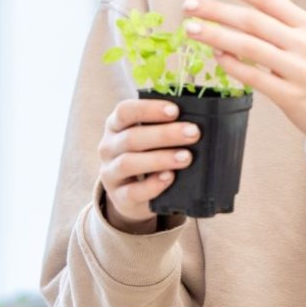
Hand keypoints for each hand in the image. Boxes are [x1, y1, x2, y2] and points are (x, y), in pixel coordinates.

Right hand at [98, 98, 200, 232]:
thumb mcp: (151, 136)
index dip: (149, 109)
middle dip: (165, 134)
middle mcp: (109, 147)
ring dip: (160, 159)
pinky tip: (169, 177)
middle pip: (131, 138)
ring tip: (186, 157)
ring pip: (128, 163)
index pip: (124, 111)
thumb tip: (196, 122)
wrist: (134, 193)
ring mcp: (110, 173)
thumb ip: (167, 125)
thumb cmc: (149, 152)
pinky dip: (152, 185)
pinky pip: (132, 192)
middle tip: (194, 133)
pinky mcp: (118, 197)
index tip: (175, 111)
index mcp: (116, 125)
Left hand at [183, 0, 305, 164]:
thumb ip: (280, 27)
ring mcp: (299, 70)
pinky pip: (255, 77)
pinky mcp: (291, 96)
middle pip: (253, 20)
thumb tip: (235, 13)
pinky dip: (232, 65)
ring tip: (191, 29)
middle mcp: (305, 43)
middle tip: (188, 5)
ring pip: (249, 46)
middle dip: (217, 10)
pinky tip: (216, 57)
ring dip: (216, 36)